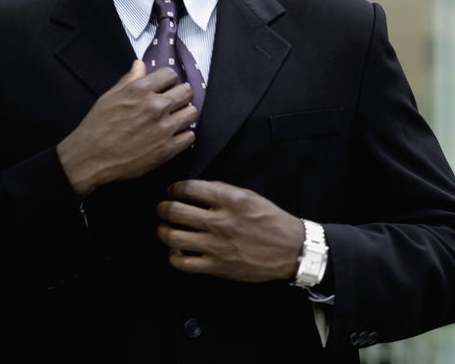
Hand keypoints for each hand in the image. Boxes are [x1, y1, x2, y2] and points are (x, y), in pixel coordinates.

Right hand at [57, 60, 196, 196]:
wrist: (91, 158)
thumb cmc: (97, 127)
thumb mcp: (109, 97)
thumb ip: (129, 80)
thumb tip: (140, 64)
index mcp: (140, 90)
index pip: (170, 74)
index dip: (167, 81)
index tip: (164, 88)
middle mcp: (156, 106)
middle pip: (186, 92)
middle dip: (180, 96)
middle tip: (172, 104)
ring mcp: (163, 128)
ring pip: (192, 113)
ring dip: (184, 115)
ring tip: (174, 120)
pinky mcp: (167, 149)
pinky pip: (190, 136)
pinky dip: (183, 135)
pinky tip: (172, 136)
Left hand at [156, 180, 304, 282]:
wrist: (291, 250)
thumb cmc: (272, 222)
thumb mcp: (250, 196)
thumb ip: (223, 191)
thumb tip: (196, 188)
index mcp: (231, 201)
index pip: (190, 188)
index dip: (175, 188)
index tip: (173, 190)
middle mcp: (221, 222)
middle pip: (175, 211)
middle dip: (163, 208)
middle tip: (163, 208)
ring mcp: (217, 246)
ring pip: (173, 237)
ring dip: (162, 231)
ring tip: (164, 228)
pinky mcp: (217, 267)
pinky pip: (183, 263)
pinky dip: (173, 256)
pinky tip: (177, 251)